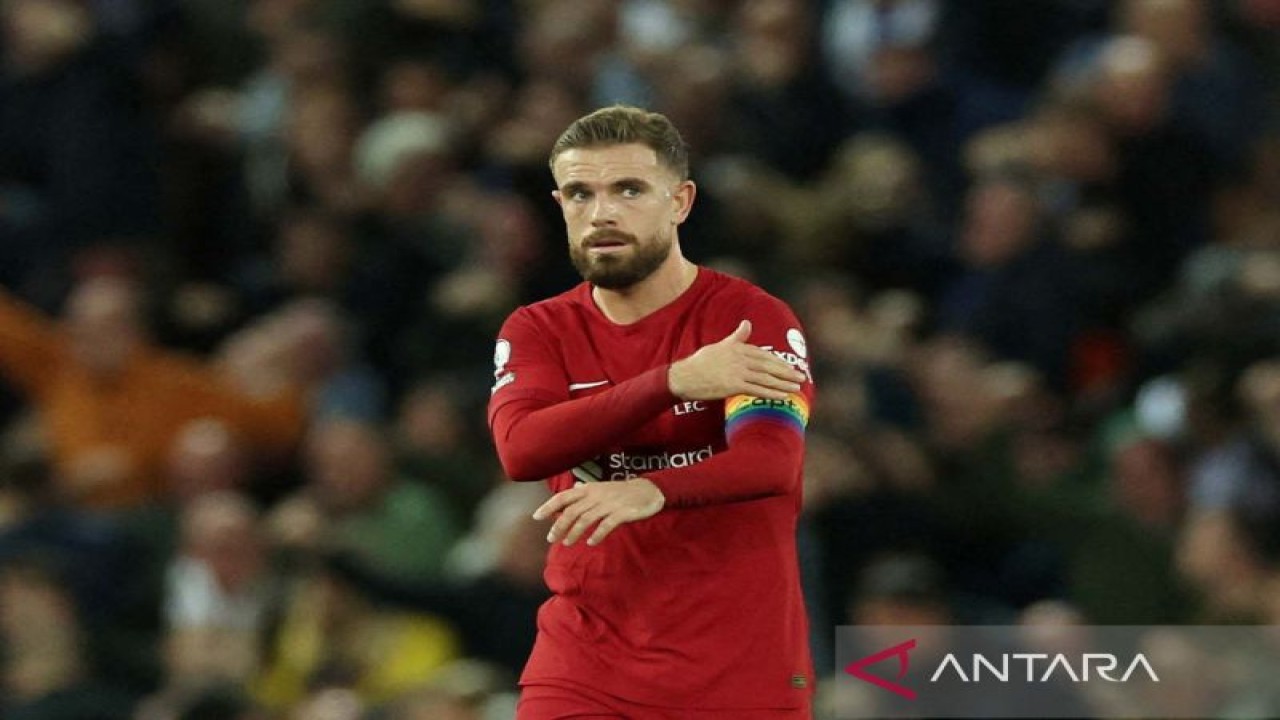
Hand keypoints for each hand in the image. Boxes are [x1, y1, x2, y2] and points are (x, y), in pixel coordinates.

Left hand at [533, 478, 665, 545]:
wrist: (648, 491)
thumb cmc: (622, 491)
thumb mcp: (602, 487)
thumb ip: (586, 490)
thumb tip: (572, 489)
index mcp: (589, 489)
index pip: (564, 497)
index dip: (549, 506)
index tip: (536, 517)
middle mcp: (596, 495)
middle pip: (572, 511)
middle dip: (559, 526)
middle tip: (551, 539)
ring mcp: (609, 504)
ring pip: (586, 519)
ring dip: (574, 532)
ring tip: (568, 543)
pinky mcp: (622, 513)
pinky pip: (606, 525)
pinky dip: (597, 534)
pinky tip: (591, 542)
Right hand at [667, 320, 805, 400]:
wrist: (685, 377)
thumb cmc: (701, 362)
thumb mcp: (721, 345)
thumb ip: (737, 336)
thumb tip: (747, 323)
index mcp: (738, 348)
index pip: (764, 355)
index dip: (779, 362)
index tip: (790, 368)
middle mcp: (740, 358)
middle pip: (769, 366)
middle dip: (786, 372)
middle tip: (801, 378)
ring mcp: (737, 372)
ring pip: (766, 378)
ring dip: (783, 384)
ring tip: (796, 389)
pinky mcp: (733, 385)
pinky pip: (757, 389)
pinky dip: (771, 393)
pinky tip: (782, 396)